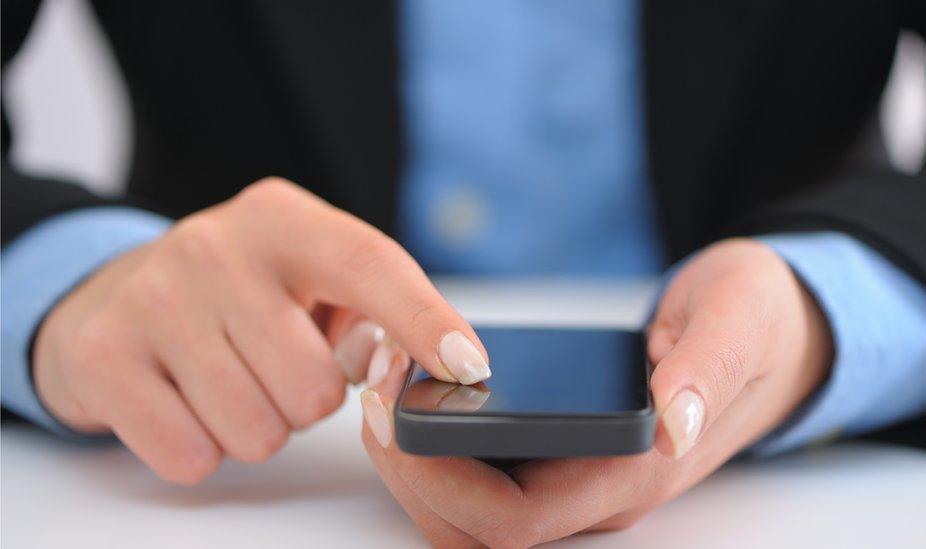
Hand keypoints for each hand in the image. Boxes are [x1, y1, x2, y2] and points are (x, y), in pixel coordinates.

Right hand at [33, 177, 490, 484]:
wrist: (114, 294)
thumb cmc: (242, 292)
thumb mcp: (309, 274)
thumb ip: (378, 308)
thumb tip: (448, 363)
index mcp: (282, 219)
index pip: (369, 263)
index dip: (424, 318)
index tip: (468, 366)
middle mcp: (215, 246)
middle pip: (314, 386)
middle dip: (307, 400)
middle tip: (274, 365)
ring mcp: (152, 298)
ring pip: (258, 429)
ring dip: (257, 426)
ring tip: (230, 379)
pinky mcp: (103, 355)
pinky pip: (192, 454)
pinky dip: (200, 448)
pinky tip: (185, 400)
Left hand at [360, 238, 832, 546]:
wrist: (768, 331)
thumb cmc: (754, 325)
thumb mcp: (739, 323)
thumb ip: (707, 369)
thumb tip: (672, 422)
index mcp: (633, 474)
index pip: (514, 521)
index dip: (439, 479)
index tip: (395, 413)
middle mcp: (597, 491)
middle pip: (472, 529)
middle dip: (407, 473)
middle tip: (374, 392)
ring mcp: (577, 478)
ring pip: (467, 513)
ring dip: (412, 463)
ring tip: (383, 387)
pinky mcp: (562, 452)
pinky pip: (482, 475)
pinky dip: (435, 444)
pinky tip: (417, 390)